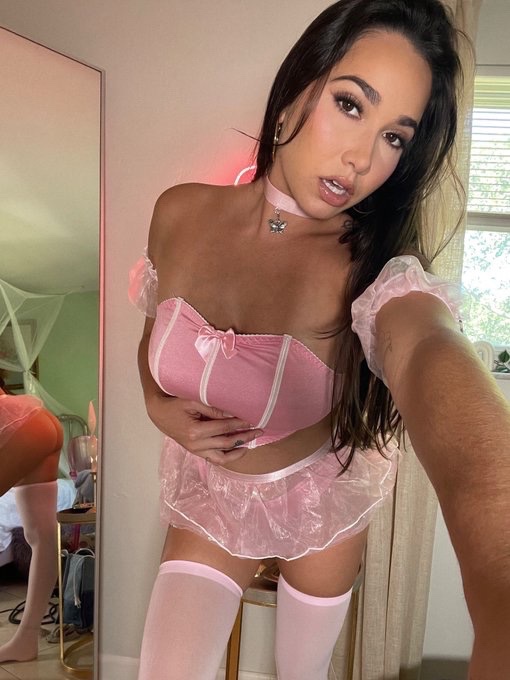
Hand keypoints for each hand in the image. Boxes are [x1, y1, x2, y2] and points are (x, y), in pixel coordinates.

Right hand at [145, 393, 262, 463]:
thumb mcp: (192, 401)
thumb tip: (231, 413)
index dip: (239, 424)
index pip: (223, 428)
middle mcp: (196, 444)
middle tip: (259, 431)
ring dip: (238, 451)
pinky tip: (239, 451)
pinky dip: (228, 457)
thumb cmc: (175, 404)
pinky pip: (215, 459)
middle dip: (244, 437)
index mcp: (195, 431)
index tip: (252, 419)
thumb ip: (212, 408)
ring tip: (251, 444)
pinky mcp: (196, 452)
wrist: (159, 414)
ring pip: (221, 457)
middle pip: (226, 443)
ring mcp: (195, 450)